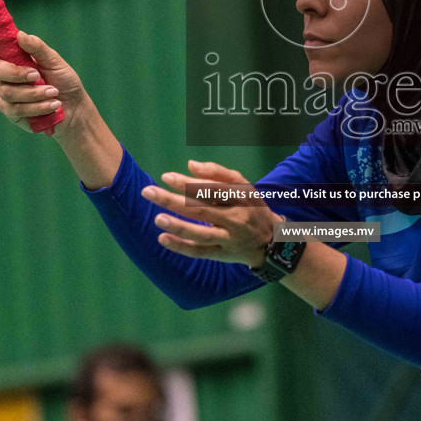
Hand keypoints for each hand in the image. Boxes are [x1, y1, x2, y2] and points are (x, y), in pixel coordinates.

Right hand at [0, 29, 82, 134]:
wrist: (74, 108)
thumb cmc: (64, 81)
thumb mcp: (55, 62)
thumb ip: (37, 48)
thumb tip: (19, 35)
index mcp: (13, 56)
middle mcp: (5, 73)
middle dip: (14, 72)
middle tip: (37, 75)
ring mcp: (6, 93)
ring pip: (7, 91)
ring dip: (34, 93)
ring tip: (54, 93)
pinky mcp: (11, 112)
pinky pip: (16, 109)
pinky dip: (37, 107)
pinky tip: (53, 105)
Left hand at [139, 160, 282, 267]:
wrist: (272, 242)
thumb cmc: (252, 208)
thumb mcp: (244, 187)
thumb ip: (218, 174)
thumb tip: (190, 164)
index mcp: (240, 198)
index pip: (212, 189)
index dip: (189, 184)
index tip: (166, 177)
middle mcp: (236, 218)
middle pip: (201, 209)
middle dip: (173, 201)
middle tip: (148, 192)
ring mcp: (229, 239)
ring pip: (201, 234)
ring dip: (178, 226)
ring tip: (157, 218)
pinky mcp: (223, 255)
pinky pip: (200, 252)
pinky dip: (181, 247)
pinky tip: (163, 239)